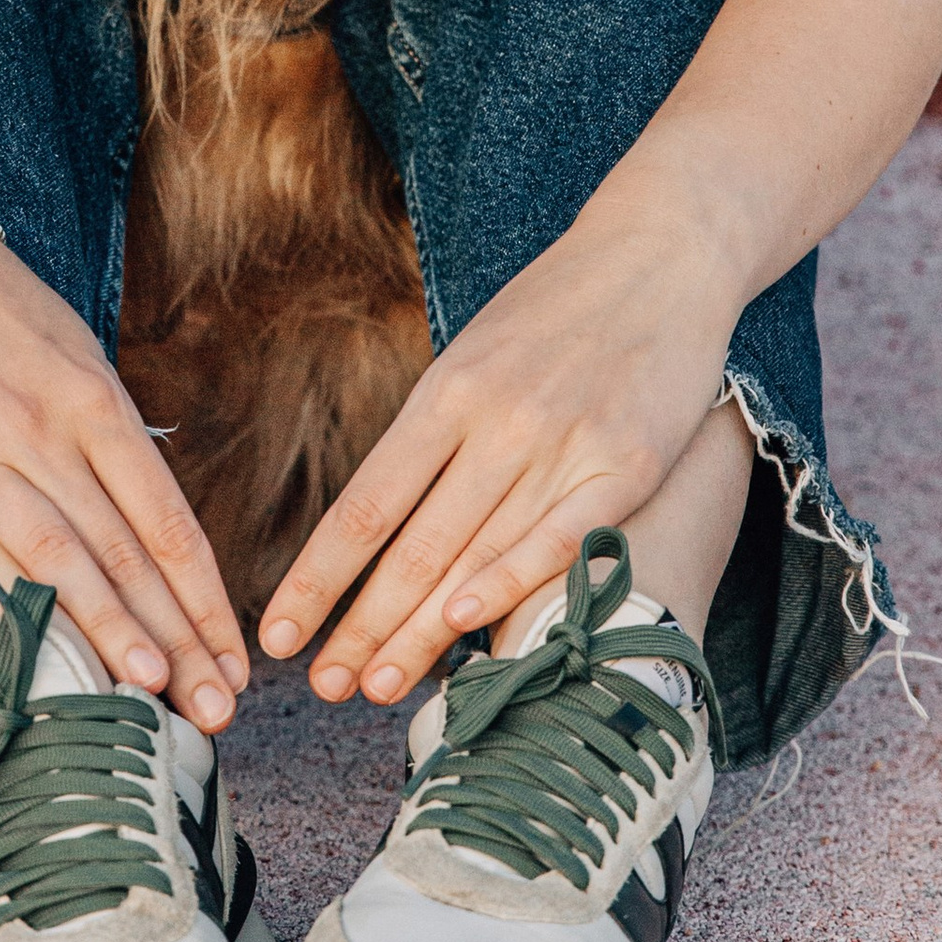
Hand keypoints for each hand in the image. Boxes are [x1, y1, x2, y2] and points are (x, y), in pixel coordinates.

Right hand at [0, 139, 249, 729]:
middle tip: (214, 710)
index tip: (236, 662)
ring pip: (49, 552)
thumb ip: (111, 433)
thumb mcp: (76, 354)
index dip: (206, 599)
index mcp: (97, 405)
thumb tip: (153, 513)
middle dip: (175, 636)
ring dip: (97, 627)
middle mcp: (45, 432)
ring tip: (137, 693)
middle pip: (124, 550)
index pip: (167, 520)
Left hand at [257, 188, 740, 701]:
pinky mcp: (627, 463)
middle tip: (321, 688)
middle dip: (361, 626)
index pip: (366, 504)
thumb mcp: (477, 354)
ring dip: (419, 631)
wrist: (662, 251)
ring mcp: (562, 443)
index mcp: (447, 393)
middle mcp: (495, 421)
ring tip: (374, 690)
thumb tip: (384, 522)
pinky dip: (510, 584)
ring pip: (476, 555)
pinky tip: (465, 630)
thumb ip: (436, 434)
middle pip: (413, 545)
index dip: (320, 576)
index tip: (279, 632)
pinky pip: (561, 538)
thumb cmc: (558, 310)